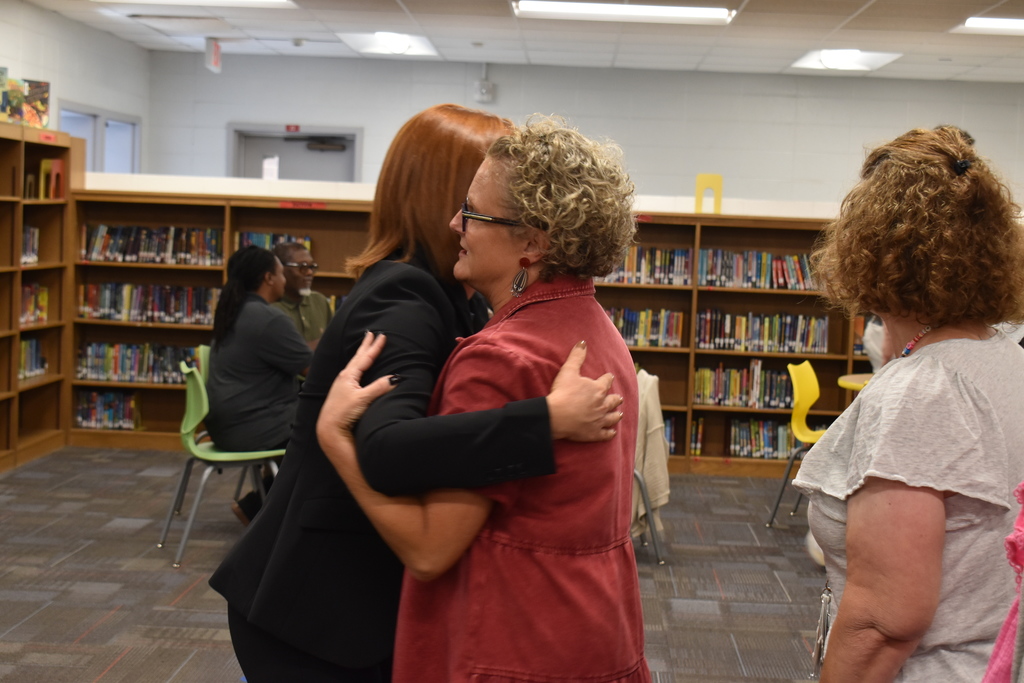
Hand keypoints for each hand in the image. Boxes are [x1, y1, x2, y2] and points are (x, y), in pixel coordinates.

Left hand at [316, 332, 396, 458]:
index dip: (374, 347)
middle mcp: (344, 378)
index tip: (381, 336)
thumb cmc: (343, 413)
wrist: (329, 429)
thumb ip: (379, 387)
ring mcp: (342, 386)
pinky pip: (352, 374)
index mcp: (348, 376)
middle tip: (370, 333)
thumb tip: (395, 378)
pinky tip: (357, 371)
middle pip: (357, 358)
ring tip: (364, 348)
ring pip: (354, 365)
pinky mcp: (342, 394)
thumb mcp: (363, 399)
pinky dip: (357, 367)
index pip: (365, 358)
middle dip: (365, 346)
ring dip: (360, 355)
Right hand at [547, 341, 623, 441]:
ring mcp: (599, 420)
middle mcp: (602, 405)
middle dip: (616, 398)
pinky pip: (605, 434)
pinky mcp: (594, 433)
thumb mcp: (568, 371)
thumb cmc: (562, 393)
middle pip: (612, 401)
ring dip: (616, 415)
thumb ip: (577, 357)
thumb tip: (583, 343)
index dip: (608, 378)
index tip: (609, 377)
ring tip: (620, 414)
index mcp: (598, 389)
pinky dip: (610, 433)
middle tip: (619, 398)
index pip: (606, 381)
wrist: (557, 416)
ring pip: (612, 417)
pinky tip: (612, 433)